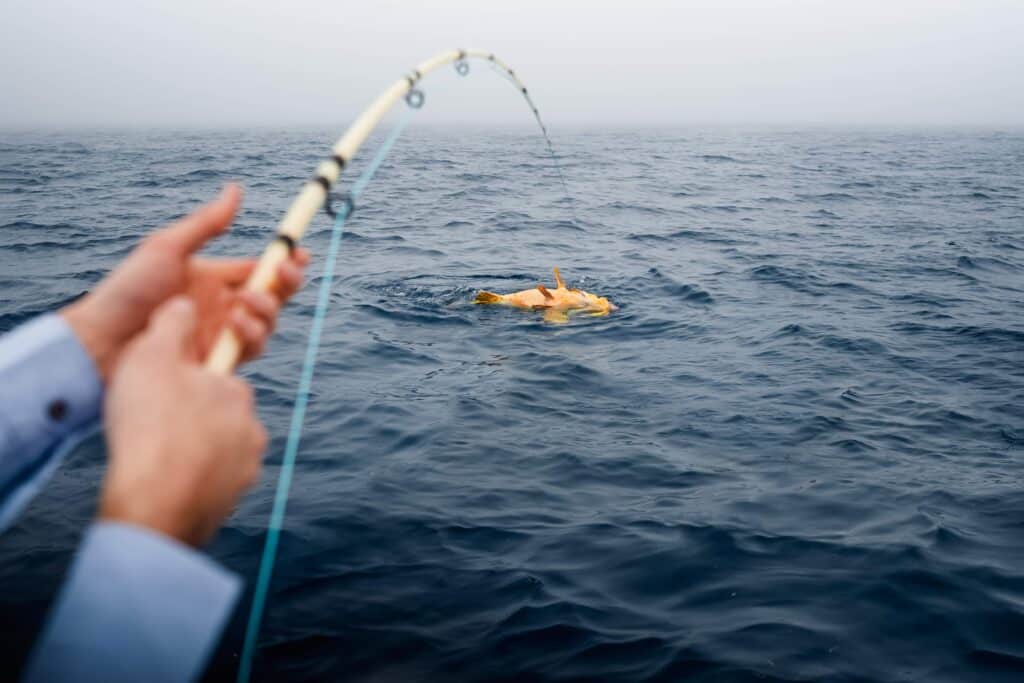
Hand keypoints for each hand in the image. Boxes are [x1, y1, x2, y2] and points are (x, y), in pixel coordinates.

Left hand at [61, 184, 309, 377]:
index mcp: (215, 277)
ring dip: (266, 309)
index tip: (300, 252)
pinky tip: (234, 326)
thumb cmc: (129, 290)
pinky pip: (251, 349)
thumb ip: (207, 223)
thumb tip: (235, 189)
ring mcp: (223, 334)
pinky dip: (251, 335)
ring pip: (268, 323)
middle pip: (274, 295)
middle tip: (281, 275)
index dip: (285, 261)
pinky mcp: (218, 359)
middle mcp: (224, 305)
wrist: (105, 340)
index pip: (261, 268)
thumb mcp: (168, 248)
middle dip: (285, 283)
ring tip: (243, 304)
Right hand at [100, 297, 266, 545]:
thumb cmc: (152, 424)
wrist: (154, 505)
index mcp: (238, 393)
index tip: (161, 394)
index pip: (217, 379)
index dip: (185, 384)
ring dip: (191, 452)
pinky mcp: (229, 504)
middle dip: (191, 418)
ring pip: (216, 453)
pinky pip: (208, 485)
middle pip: (218, 417)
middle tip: (153, 426)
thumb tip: (186, 303)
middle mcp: (252, 431)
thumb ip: (173, 323)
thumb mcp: (154, 356)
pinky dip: (189, 482)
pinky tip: (161, 483)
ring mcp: (244, 471)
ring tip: (154, 457)